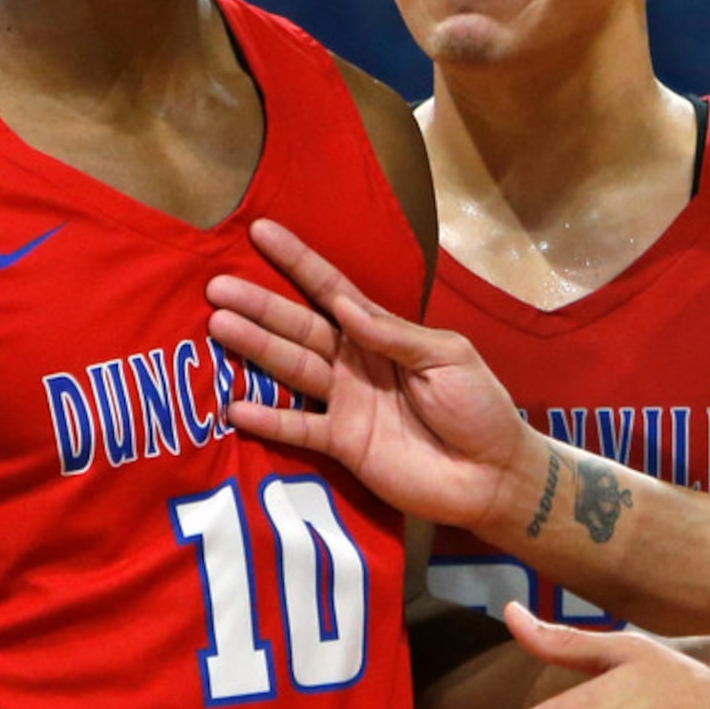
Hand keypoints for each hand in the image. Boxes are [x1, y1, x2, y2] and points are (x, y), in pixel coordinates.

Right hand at [206, 220, 538, 532]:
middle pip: (301, 327)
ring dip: (255, 348)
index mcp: (383, 333)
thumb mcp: (448, 357)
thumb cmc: (479, 407)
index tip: (262, 233)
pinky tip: (234, 407)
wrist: (492, 476)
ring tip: (218, 325)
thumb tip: (343, 303)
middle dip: (261, 306)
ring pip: (292, 369)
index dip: (298, 262)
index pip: (334, 290)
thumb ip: (394, 334)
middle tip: (217, 287)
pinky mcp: (343, 445)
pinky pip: (298, 429)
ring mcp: (346, 404)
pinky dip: (267, 420)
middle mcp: (356, 362)